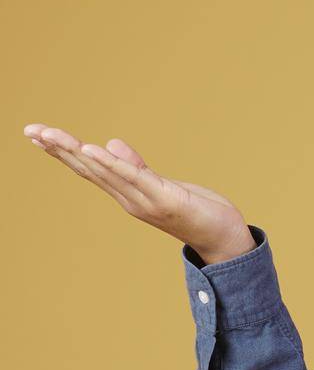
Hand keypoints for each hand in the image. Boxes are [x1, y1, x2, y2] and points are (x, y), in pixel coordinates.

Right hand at [23, 123, 254, 265]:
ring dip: (76, 152)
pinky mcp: (166, 200)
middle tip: (31, 130)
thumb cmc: (197, 211)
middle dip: (59, 149)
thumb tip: (111, 143)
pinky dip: (112, 164)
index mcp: (128, 194)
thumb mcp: (163, 184)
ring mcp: (146, 201)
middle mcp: (131, 199)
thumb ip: (136, 166)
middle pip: (89, 169)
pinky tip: (92, 149)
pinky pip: (135, 178)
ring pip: (104, 172)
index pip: (90, 169)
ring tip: (51, 135)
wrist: (225, 239)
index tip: (37, 134)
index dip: (63, 152)